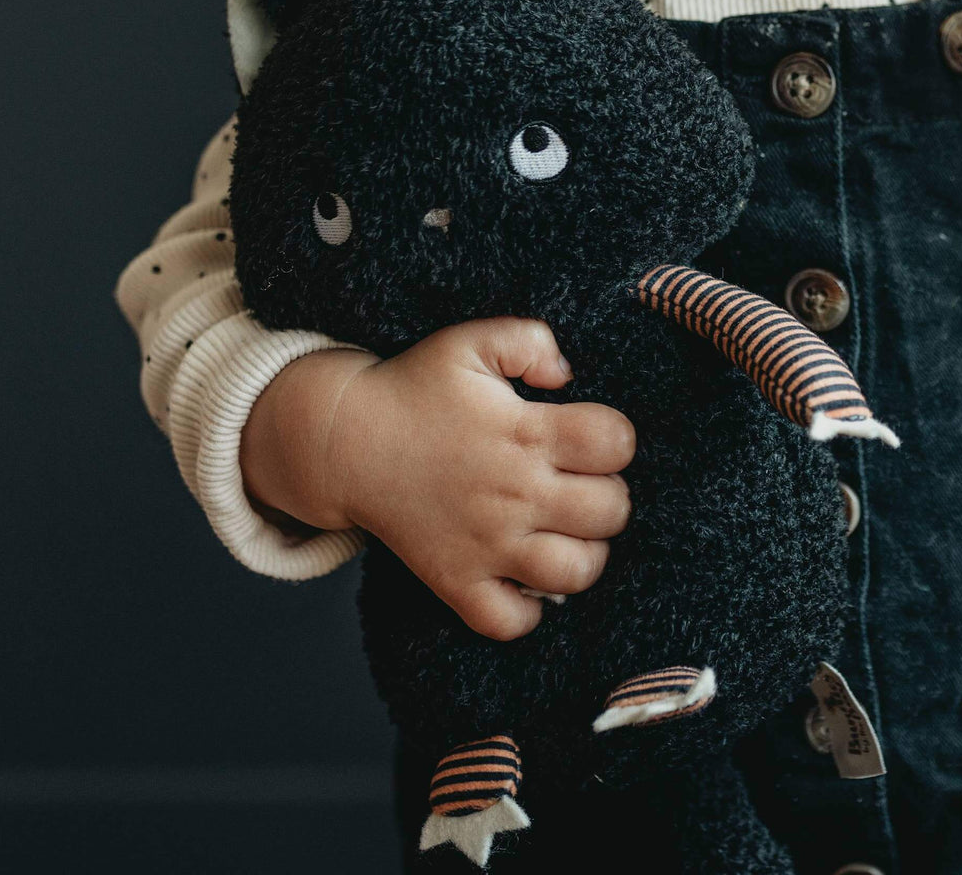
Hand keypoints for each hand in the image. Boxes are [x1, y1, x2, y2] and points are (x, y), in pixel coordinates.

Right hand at [239, 319, 634, 638]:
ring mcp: (485, 544)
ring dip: (585, 553)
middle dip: (608, 494)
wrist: (345, 440)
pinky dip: (527, 611)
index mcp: (524, 431)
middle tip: (580, 483)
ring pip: (576, 573)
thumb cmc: (413, 388)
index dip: (616, 438)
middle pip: (611, 510)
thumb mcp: (471, 340)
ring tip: (565, 531)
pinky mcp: (455, 581)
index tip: (592, 438)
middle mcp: (513, 492)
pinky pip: (511, 622)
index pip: (615, 443)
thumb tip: (568, 376)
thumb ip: (531, 340)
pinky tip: (523, 577)